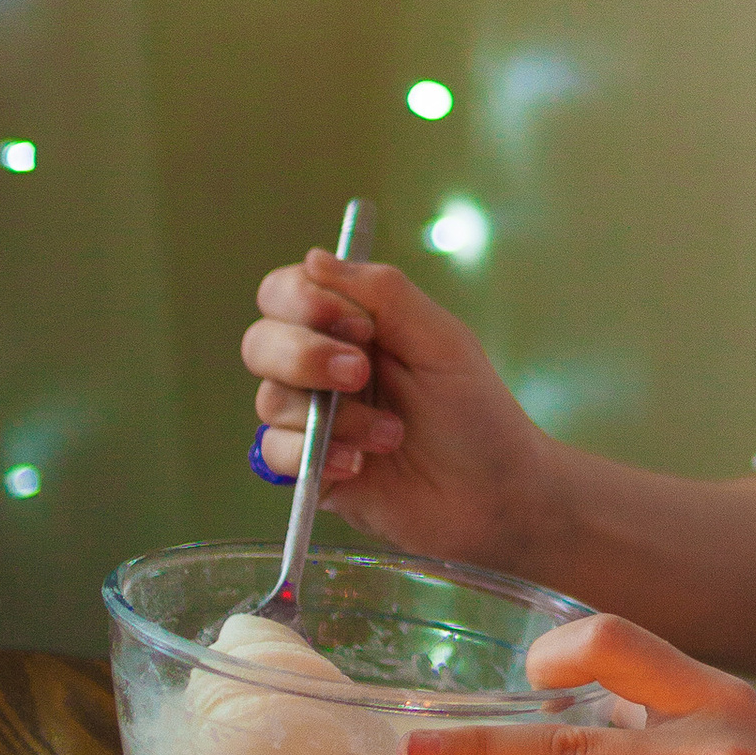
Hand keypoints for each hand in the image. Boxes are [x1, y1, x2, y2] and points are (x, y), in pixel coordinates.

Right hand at [240, 251, 554, 575]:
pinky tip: (359, 465)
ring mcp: (314, 421)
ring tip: (390, 435)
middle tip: (361, 374)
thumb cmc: (476, 413)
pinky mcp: (310, 470)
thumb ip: (382, 293)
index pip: (286, 293)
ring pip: (270, 401)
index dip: (300, 300)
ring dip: (332, 417)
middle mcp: (323, 369)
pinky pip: (273, 454)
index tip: (351, 321)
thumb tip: (314, 258)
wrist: (494, 496)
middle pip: (261, 343)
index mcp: (353, 327)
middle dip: (304, 356)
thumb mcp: (441, 340)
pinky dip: (314, 456)